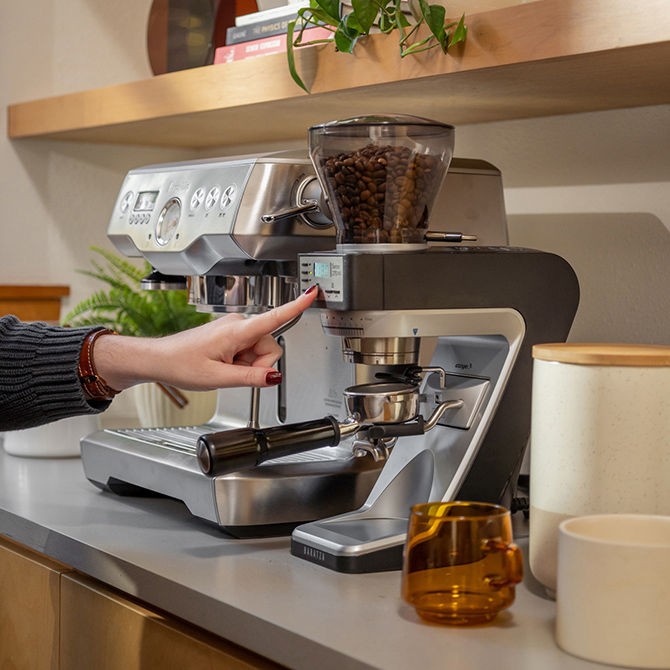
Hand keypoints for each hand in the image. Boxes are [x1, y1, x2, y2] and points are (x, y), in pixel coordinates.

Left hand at [93, 286, 317, 391]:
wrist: (160, 359)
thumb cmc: (181, 364)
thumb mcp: (218, 377)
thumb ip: (251, 377)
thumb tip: (274, 376)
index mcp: (236, 331)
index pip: (274, 318)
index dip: (296, 307)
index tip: (312, 294)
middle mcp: (237, 324)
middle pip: (269, 345)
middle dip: (259, 363)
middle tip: (233, 372)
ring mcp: (234, 328)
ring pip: (259, 349)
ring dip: (248, 363)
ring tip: (224, 368)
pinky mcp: (230, 333)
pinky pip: (248, 349)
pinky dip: (241, 360)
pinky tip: (223, 364)